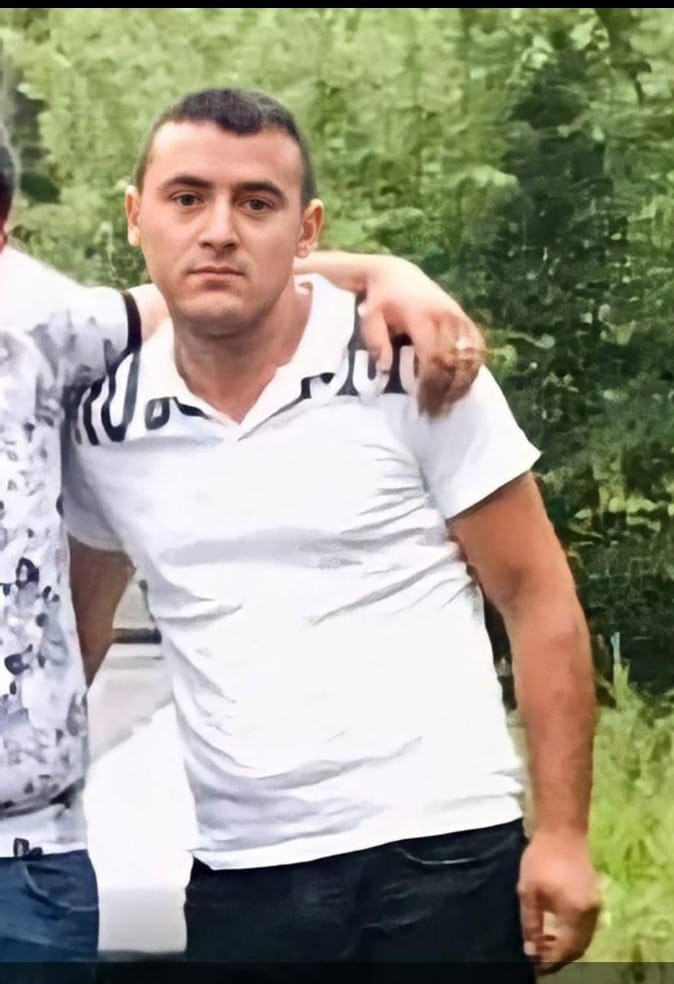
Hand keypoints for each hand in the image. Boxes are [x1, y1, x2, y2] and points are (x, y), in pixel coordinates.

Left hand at [295, 253, 485, 415]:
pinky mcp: (465, 318)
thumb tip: (384, 371)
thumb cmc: (380, 300)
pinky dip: (473, 369)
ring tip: (449, 406)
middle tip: (434, 415)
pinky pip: (477, 347)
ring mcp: (459, 317)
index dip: (430, 385)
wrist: (396, 274)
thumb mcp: (370, 318)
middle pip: (453, 362)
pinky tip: (463, 387)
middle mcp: (446, 316)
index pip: (434, 358)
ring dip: (461, 385)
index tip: (422, 406)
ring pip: (469, 357)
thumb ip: (377, 343)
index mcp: (422, 317)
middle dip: (445, 392)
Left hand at [518, 830, 600, 973]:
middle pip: (579, 948)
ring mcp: (596, 904)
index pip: (566, 950)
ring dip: (568, 947)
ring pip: (585, 938)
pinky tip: (556, 930)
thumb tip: (531, 951)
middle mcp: (591, 913)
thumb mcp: (529, 892)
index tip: (536, 966)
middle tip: (540, 960)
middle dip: (560, 958)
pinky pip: (587, 926)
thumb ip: (531, 924)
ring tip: (545, 946)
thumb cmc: (541, 858)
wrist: (562, 830)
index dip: (551, 962)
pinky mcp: (595, 897)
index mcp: (575, 913)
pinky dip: (574, 935)